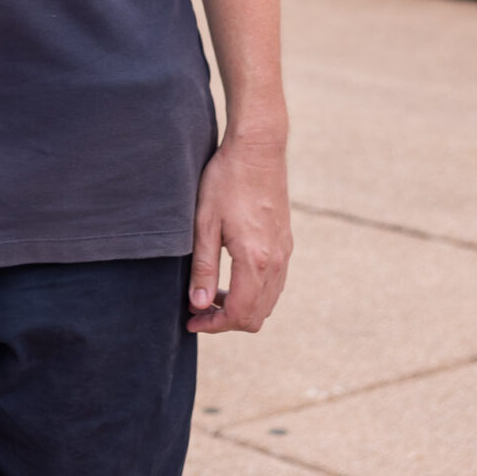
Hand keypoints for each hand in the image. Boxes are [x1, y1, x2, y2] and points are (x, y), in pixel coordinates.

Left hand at [189, 130, 291, 332]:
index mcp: (255, 260)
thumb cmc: (226, 181)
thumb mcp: (204, 223)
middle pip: (258, 316)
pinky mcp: (285, 243)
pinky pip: (274, 283)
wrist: (258, 150)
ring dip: (241, 307)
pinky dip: (254, 292)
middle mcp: (276, 261)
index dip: (214, 325)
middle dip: (226, 321)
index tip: (191, 321)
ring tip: (210, 294)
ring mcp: (284, 253)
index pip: (240, 314)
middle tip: (198, 310)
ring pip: (268, 302)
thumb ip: (203, 267)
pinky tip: (230, 277)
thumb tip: (200, 304)